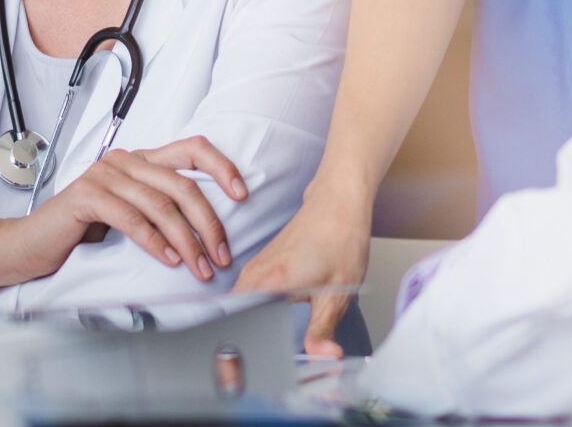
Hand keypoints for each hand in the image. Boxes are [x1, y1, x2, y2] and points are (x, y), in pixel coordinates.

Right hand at [12, 136, 247, 283]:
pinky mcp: (87, 196)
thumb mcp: (132, 217)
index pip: (191, 147)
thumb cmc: (82, 235)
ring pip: (160, 205)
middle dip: (209, 223)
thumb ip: (161, 210)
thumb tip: (212, 230)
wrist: (31, 246)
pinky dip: (154, 242)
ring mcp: (104, 175)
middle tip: (222, 255)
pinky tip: (168, 260)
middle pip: (182, 184)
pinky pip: (131, 218)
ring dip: (187, 241)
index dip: (222, 166)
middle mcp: (125, 161)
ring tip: (200, 267)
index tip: (243, 194)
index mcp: (141, 160)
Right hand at [235, 195, 369, 357]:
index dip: (236, 349)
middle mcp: (255, 275)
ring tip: (260, 345)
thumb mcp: (337, 294)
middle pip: (231, 318)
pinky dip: (253, 312)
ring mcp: (256, 268)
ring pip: (237, 307)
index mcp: (269, 284)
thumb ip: (322, 331)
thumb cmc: (339, 239)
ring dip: (246, 326)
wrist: (338, 203)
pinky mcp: (261, 265)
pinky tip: (270, 320)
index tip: (242, 367)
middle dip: (239, 342)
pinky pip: (246, 295)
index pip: (233, 325)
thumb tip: (322, 356)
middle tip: (251, 364)